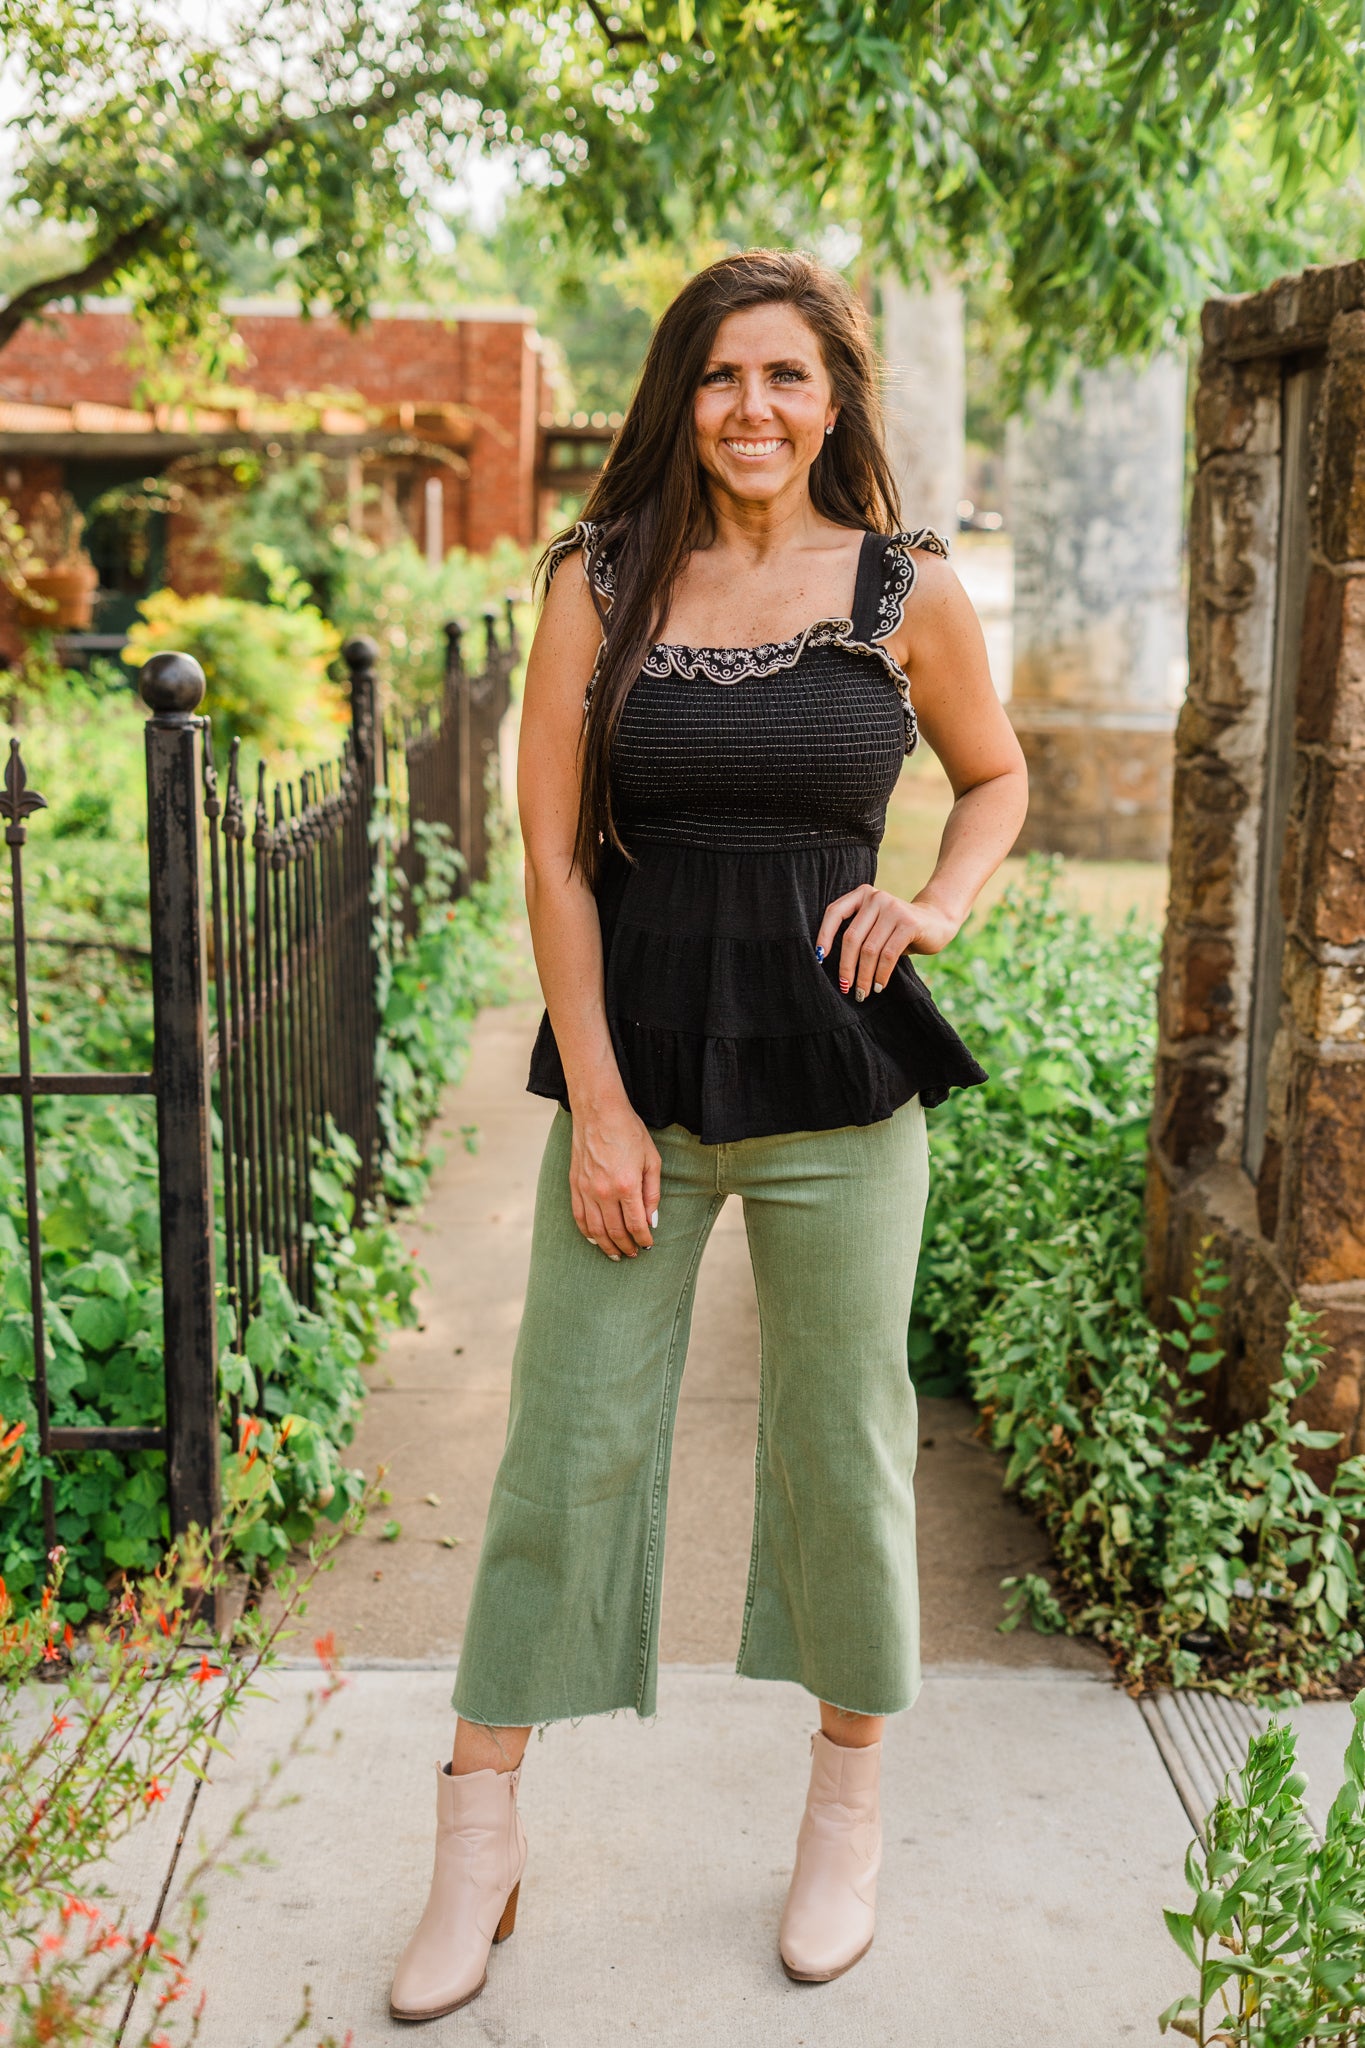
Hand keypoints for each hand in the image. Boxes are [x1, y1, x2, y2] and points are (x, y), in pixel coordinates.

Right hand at [568, 1097, 660, 1258]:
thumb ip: (652, 1193)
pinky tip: (595, 1239)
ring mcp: (586, 1189)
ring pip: (595, 1229)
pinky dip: (586, 1232)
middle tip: (634, 1254)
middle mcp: (604, 1192)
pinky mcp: (574, 1184)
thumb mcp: (652, 1160)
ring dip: (606, 1246)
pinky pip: (578, 1216)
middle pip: (615, 1231)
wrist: (599, 1112)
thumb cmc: (629, 1132)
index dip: (644, 1239)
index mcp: (626, 1186)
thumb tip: (652, 1221)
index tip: (648, 1245)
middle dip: (626, 1246)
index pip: (636, 1224)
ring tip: (616, 1254)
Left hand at [815, 887, 960, 1000]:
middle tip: (846, 988)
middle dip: (846, 967)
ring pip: (869, 950)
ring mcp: (893, 908)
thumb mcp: (875, 926)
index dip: (824, 936)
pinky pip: (888, 955)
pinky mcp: (909, 923)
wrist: (937, 921)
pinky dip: (881, 974)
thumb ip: (857, 933)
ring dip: (864, 976)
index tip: (820, 959)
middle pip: (851, 937)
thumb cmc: (898, 929)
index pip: (834, 912)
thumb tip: (828, 962)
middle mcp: (876, 898)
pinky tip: (880, 986)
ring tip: (863, 992)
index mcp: (862, 894)